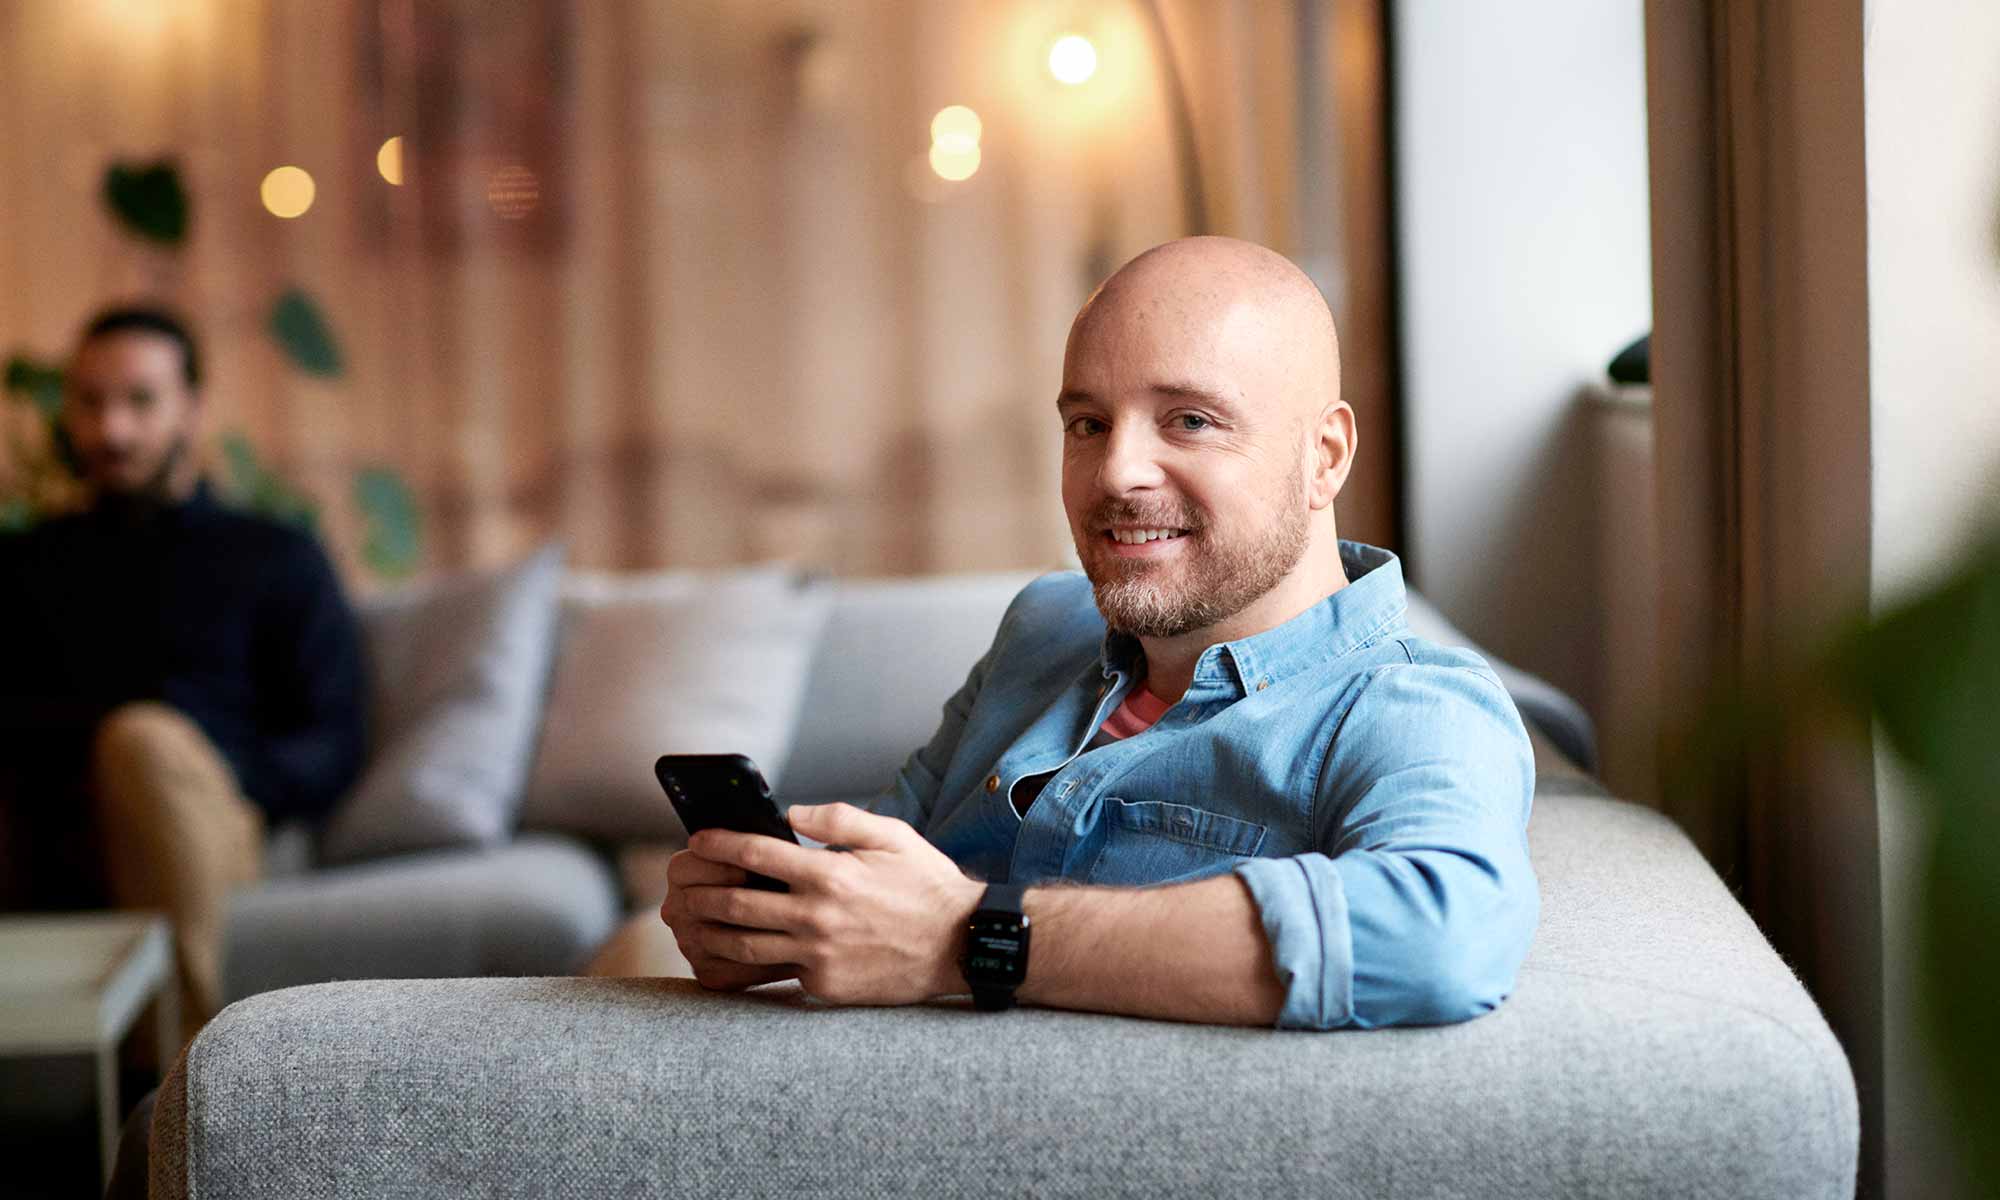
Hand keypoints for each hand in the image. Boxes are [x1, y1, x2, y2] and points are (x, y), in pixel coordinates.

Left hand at [676, 802, 983, 1005]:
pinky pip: (777, 973)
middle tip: (680, 887)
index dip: (718, 844)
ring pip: (744, 946)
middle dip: (698, 893)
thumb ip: (839, 818)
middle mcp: (818, 917)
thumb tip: (793, 811)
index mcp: (830, 874)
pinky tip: (731, 955)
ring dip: (709, 933)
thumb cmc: (926, 885)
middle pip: (735, 905)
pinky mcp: (825, 987)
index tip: (697, 840)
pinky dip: (752, 962)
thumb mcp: (892, 836)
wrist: (961, 946)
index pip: (755, 854)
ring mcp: (819, 957)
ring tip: (691, 923)